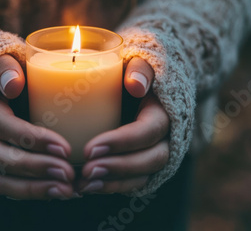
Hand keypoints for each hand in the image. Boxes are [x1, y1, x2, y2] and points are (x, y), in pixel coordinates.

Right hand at [0, 55, 75, 199]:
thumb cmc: (0, 74)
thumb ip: (5, 68)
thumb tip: (14, 83)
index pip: (5, 128)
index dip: (32, 140)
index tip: (64, 147)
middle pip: (4, 159)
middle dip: (38, 168)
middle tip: (69, 173)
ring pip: (5, 180)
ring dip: (37, 188)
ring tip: (68, 191)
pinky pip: (9, 188)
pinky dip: (33, 193)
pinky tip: (61, 193)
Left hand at [78, 57, 169, 193]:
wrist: (141, 85)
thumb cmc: (135, 72)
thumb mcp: (140, 61)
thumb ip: (140, 69)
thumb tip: (136, 84)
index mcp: (165, 113)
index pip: (148, 131)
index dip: (121, 142)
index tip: (90, 148)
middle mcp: (167, 138)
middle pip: (150, 160)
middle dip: (118, 168)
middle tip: (87, 171)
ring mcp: (157, 154)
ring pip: (142, 176)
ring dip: (113, 183)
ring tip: (83, 186)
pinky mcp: (144, 165)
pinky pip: (133, 182)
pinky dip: (112, 187)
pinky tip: (88, 188)